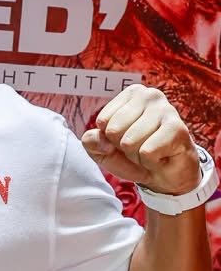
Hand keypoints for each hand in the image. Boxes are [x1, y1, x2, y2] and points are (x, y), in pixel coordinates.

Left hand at [82, 85, 198, 194]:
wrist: (166, 176)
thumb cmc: (133, 156)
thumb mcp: (103, 150)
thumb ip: (91, 141)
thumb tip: (102, 138)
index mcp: (131, 94)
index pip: (103, 121)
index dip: (110, 139)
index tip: (126, 140)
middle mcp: (150, 95)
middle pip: (115, 131)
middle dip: (124, 148)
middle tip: (140, 148)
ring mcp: (166, 110)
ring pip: (130, 142)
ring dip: (137, 156)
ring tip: (151, 152)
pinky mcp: (178, 129)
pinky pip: (147, 152)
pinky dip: (150, 162)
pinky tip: (162, 156)